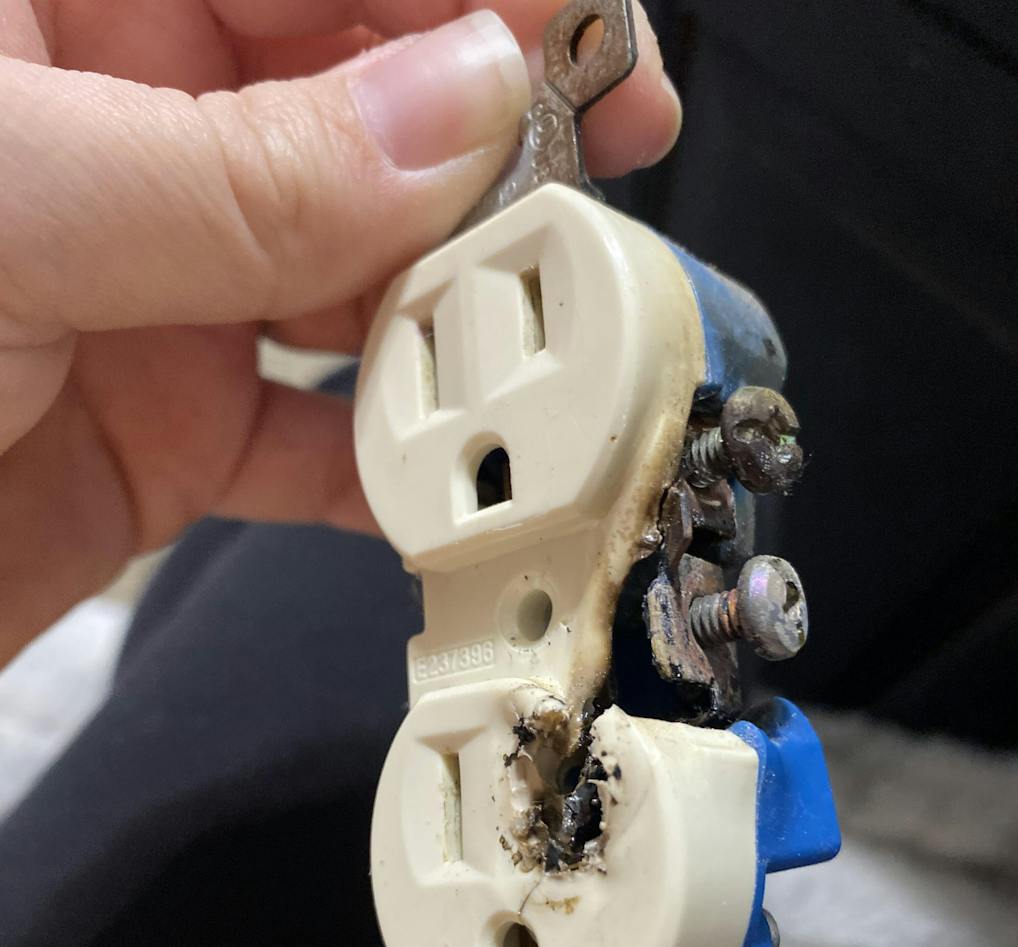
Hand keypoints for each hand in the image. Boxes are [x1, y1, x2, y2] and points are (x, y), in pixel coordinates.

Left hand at [0, 0, 680, 663]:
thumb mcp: (7, 201)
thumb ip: (247, 165)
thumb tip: (462, 107)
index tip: (594, 37)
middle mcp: (114, 122)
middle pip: (357, 100)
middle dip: (488, 147)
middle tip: (597, 196)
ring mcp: (148, 279)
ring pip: (355, 270)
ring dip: (452, 316)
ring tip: (533, 349)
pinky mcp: (162, 424)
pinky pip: (309, 432)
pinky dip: (385, 460)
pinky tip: (442, 470)